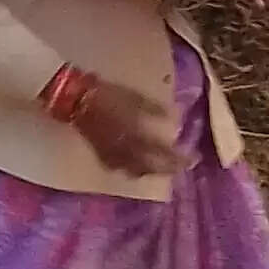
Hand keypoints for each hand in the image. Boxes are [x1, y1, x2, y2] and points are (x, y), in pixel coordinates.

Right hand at [70, 79, 186, 180]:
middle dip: (168, 169)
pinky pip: (121, 168)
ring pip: (136, 171)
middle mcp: (127, 152)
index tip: (193, 159)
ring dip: (151, 172)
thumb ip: (154, 112)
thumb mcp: (136, 99)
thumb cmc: (107, 96)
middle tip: (181, 167)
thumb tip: (171, 120)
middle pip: (152, 168)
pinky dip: (133, 169)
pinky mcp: (101, 155)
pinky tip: (135, 166)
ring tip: (160, 169)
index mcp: (137, 138)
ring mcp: (112, 156)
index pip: (163, 154)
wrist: (75, 100)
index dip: (179, 158)